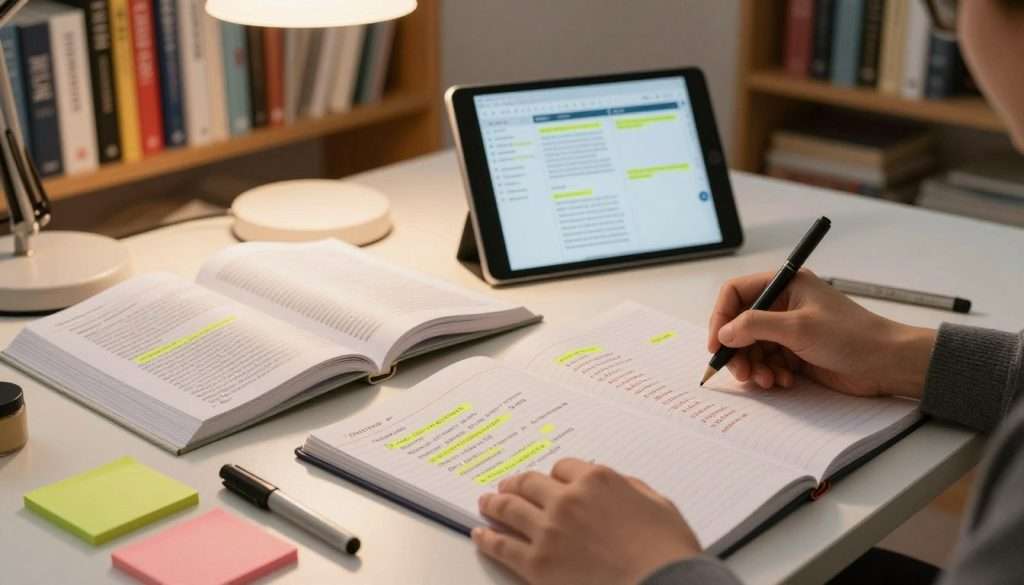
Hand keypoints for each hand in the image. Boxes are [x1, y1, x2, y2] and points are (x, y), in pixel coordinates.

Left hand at [472, 458, 699, 584]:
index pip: (564, 468)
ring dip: (494, 503)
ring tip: (486, 502)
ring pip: (510, 508)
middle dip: (517, 484)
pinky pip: (502, 546)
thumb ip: (631, 489)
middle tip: (508, 486)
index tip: (551, 481)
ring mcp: (549, 530)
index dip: (556, 475)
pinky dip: (487, 538)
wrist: (661, 583)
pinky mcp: (538, 564)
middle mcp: (568, 499)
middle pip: (531, 483)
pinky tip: (480, 534)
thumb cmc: (666, 551)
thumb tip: (618, 486)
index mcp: (598, 480)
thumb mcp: (658, 504)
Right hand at [708, 270, 935, 397]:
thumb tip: (724, 333)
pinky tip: (782, 381)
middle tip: (740, 372)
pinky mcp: (796, 352)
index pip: (736, 293)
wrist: (887, 364)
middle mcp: (784, 304)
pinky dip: (769, 373)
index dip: (721, 317)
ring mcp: (789, 330)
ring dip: (754, 366)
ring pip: (752, 347)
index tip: (717, 344)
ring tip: (767, 380)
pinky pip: (767, 362)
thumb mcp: (798, 328)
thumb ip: (755, 326)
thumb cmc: (851, 336)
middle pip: (740, 324)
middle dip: (738, 350)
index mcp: (785, 285)